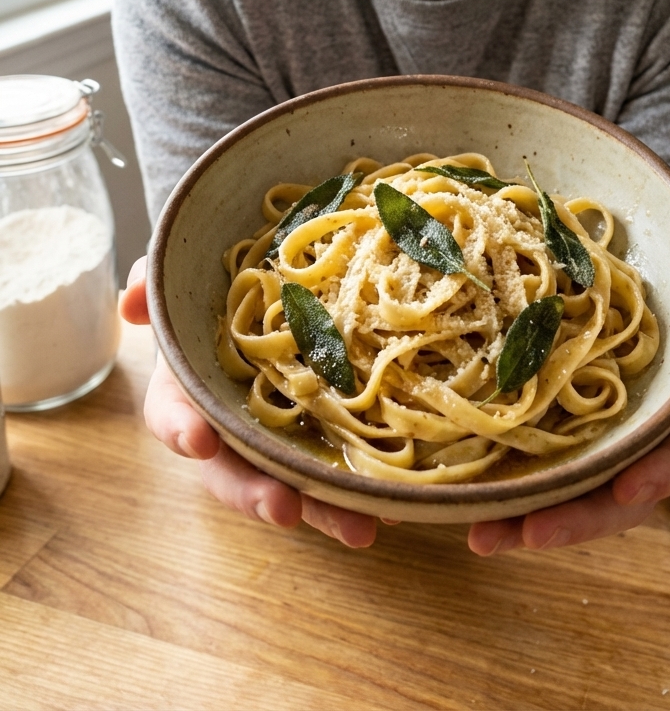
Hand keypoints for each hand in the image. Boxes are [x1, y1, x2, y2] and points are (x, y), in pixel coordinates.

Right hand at [120, 258, 379, 547]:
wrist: (266, 289)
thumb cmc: (217, 293)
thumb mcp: (182, 283)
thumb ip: (152, 285)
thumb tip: (132, 301)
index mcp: (188, 389)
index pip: (172, 416)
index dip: (180, 429)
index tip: (197, 440)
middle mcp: (230, 425)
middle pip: (233, 471)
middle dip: (256, 494)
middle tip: (283, 508)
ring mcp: (278, 436)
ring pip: (291, 484)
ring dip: (320, 511)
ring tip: (357, 529)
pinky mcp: (322, 435)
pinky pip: (336, 470)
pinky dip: (359, 492)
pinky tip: (394, 506)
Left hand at [467, 274, 669, 554]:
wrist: (645, 313)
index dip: (659, 477)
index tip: (628, 487)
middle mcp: (638, 449)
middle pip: (614, 501)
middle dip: (573, 522)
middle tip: (529, 533)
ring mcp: (595, 450)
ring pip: (567, 498)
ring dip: (525, 521)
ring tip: (481, 535)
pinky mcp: (557, 441)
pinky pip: (534, 472)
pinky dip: (504, 491)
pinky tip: (464, 504)